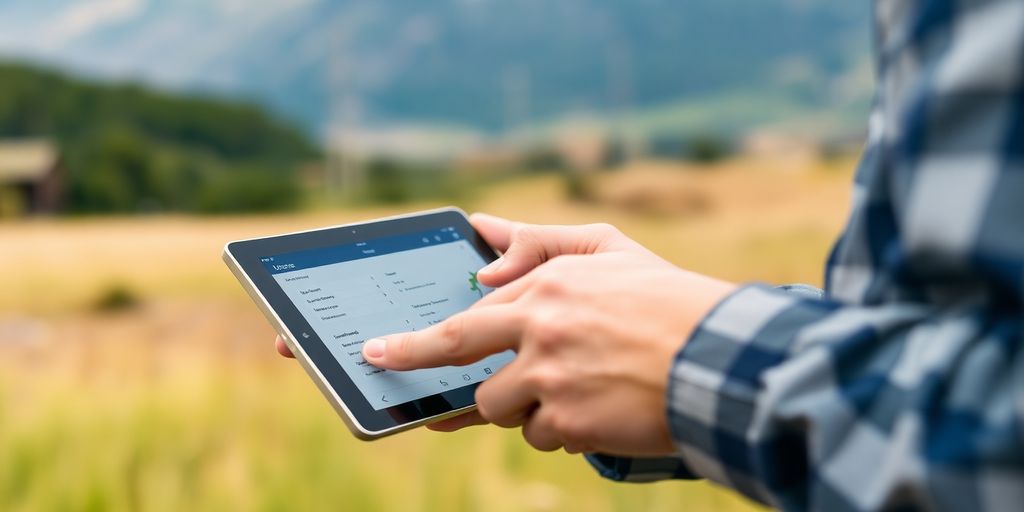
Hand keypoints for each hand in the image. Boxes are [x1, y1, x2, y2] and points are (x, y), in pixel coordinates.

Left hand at [274, 214, 733, 454]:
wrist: (720, 358)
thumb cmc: (667, 300)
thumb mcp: (610, 251)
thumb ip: (543, 240)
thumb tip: (483, 238)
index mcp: (547, 286)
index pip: (467, 317)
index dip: (418, 340)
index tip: (379, 350)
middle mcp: (539, 329)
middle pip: (459, 356)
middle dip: (414, 361)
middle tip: (379, 365)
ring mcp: (549, 379)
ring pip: (501, 406)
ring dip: (525, 404)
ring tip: (578, 388)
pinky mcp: (566, 424)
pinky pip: (540, 435)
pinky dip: (562, 428)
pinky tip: (600, 409)